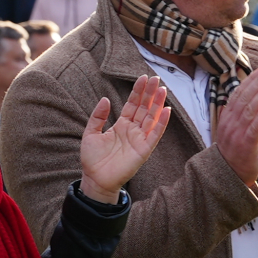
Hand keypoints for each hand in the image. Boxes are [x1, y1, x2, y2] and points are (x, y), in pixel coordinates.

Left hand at [78, 75, 170, 203]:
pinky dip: (162, 123)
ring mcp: (139, 139)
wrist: (95, 179)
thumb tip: (105, 98)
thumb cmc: (92, 159)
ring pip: (151, 118)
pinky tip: (167, 110)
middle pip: (144, 108)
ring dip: (158, 104)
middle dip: (150, 93)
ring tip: (163, 89)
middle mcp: (132, 130)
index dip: (138, 91)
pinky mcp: (144, 150)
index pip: (132, 104)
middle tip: (156, 78)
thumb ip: (98, 116)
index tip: (144, 78)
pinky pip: (155, 134)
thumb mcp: (90, 133)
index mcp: (121, 125)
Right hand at [216, 65, 257, 187]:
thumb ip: (242, 112)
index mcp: (227, 117)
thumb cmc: (235, 151)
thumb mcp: (235, 129)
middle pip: (245, 98)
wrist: (228, 176)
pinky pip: (254, 129)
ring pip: (250, 110)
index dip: (251, 79)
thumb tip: (252, 94)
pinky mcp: (245, 145)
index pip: (239, 93)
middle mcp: (230, 123)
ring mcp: (236, 134)